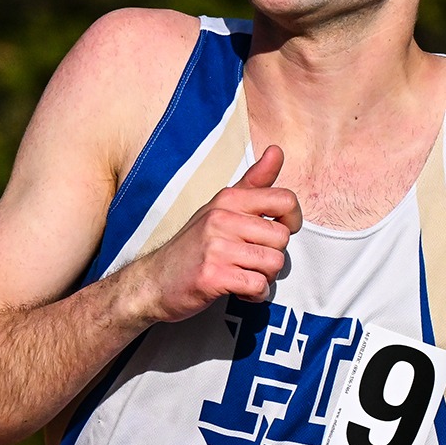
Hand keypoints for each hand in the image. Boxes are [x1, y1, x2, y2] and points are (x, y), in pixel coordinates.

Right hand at [133, 145, 300, 323]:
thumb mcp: (220, 207)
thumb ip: (253, 182)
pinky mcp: (212, 276)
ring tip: (244, 275)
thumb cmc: (193, 246)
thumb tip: (277, 150)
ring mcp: (216, 247)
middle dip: (273, 256)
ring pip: (274, 263)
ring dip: (264, 277)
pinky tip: (239, 290)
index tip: (277, 231)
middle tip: (251, 262)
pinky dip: (254, 294)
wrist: (153, 281)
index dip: (292, 220)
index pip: (285, 200)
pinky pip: (257, 285)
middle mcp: (222, 218)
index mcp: (228, 199)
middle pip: (282, 238)